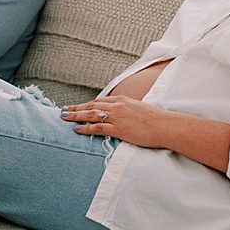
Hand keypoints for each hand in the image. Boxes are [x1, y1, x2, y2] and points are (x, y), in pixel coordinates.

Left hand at [60, 96, 178, 149]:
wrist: (165, 126)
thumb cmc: (155, 120)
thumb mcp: (139, 109)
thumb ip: (128, 110)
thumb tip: (122, 116)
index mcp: (122, 100)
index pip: (99, 101)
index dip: (86, 104)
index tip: (76, 106)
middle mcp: (118, 106)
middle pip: (91, 105)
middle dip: (76, 108)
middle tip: (63, 110)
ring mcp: (117, 117)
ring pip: (91, 114)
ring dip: (76, 115)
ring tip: (64, 117)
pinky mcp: (119, 129)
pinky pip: (98, 127)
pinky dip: (86, 128)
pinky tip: (77, 129)